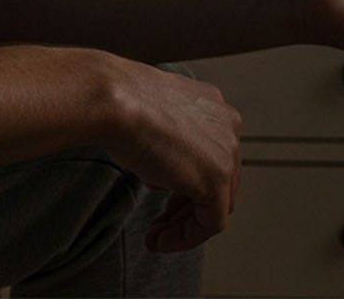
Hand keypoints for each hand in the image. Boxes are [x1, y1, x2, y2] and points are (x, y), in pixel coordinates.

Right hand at [97, 57, 242, 252]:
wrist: (116, 102)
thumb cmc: (122, 105)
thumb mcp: (153, 122)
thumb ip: (169, 145)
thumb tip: (163, 172)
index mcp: (213, 106)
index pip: (211, 157)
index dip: (187, 185)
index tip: (165, 204)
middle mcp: (227, 126)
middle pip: (219, 180)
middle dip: (187, 208)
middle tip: (161, 224)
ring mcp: (226, 151)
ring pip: (218, 203)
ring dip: (186, 225)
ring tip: (158, 238)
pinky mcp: (217, 178)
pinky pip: (212, 221)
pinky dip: (188, 236)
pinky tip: (162, 241)